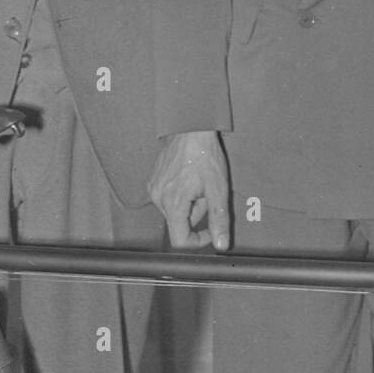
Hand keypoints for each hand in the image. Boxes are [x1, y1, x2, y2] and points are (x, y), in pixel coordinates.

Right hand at [149, 130, 229, 250]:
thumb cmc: (205, 155)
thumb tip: (221, 244)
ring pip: (175, 210)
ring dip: (189, 202)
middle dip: (197, 212)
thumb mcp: (218, 189)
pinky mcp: (152, 181)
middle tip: (208, 192)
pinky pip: (168, 197)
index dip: (198, 240)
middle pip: (179, 223)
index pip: (180, 240)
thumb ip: (219, 219)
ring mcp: (153, 189)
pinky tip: (189, 176)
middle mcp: (158, 199)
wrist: (190, 128)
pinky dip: (181, 193)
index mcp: (173, 204)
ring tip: (199, 181)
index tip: (210, 230)